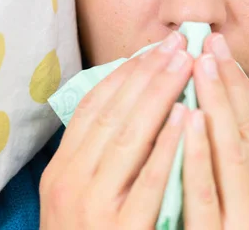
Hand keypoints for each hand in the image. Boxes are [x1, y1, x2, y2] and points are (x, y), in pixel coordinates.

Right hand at [39, 32, 192, 228]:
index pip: (93, 108)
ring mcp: (93, 207)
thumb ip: (103, 154)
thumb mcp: (86, 192)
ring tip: (186, 63)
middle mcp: (70, 182)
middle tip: (177, 42)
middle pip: (113, 114)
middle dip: (147, 73)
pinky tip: (187, 116)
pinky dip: (166, 145)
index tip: (153, 47)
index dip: (125, 73)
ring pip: (127, 138)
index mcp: (62, 169)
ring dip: (158, 95)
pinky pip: (147, 181)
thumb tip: (135, 104)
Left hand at [182, 34, 248, 229]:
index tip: (225, 55)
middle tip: (210, 44)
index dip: (245, 91)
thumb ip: (243, 176)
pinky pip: (206, 191)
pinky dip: (198, 152)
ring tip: (200, 64)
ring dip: (217, 103)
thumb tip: (219, 119)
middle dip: (230, 85)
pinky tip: (189, 118)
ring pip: (233, 154)